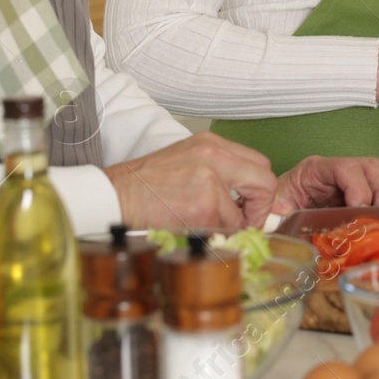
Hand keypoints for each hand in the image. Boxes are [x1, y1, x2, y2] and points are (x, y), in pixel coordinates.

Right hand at [102, 133, 278, 229]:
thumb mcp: (186, 162)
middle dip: (260, 208)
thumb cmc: (144, 185)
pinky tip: (193, 228)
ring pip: (245, 212)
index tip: (249, 207)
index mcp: (210, 143)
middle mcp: (213, 154)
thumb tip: (246, 199)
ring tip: (205, 225)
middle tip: (245, 221)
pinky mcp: (203, 205)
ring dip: (231, 226)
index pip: (259, 164)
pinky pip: (227, 228)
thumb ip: (218, 173)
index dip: (259, 191)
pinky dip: (215, 235)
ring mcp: (210, 179)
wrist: (114, 196)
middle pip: (264, 181)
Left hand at [270, 155, 378, 215]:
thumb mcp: (274, 210)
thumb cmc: (276, 208)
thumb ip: (278, 213)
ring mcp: (353, 183)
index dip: (358, 187)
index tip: (358, 209)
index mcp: (315, 170)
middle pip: (373, 167)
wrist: (276, 213)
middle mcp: (338, 172)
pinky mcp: (360, 197)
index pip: (345, 167)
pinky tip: (377, 229)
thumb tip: (283, 216)